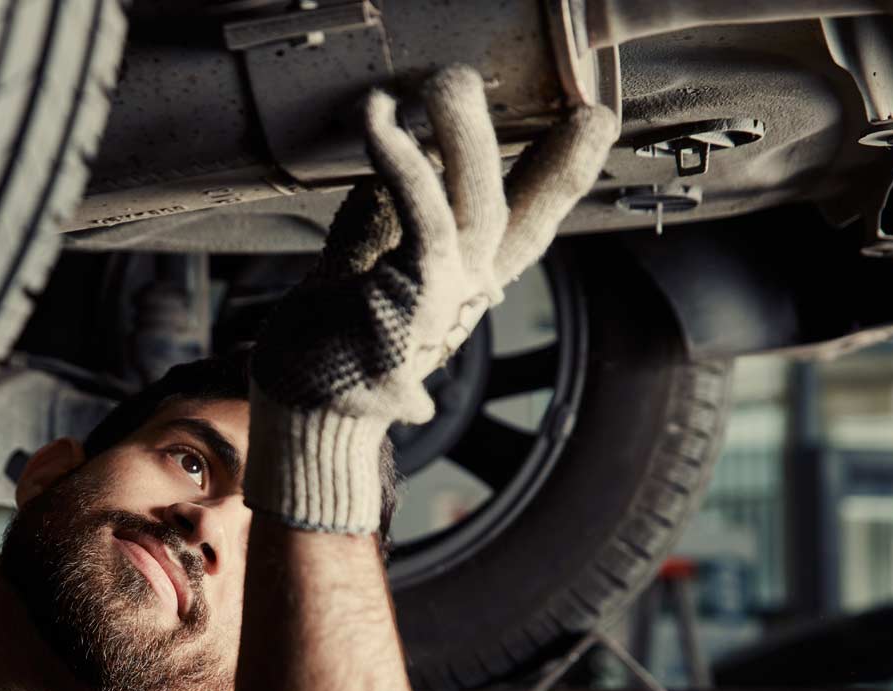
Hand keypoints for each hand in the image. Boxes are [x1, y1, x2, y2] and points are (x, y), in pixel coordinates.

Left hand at [245, 64, 618, 532]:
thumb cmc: (321, 351)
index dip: (555, 179)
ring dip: (468, 138)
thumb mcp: (351, 276)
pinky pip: (423, 216)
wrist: (304, 411)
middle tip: (588, 112)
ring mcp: (446, 296)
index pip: (519, 225)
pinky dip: (405, 164)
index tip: (588, 129)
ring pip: (480, 207)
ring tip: (454, 78)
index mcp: (457, 285)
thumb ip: (369, 231)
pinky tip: (382, 118)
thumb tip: (373, 186)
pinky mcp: (415, 296)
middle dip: (559, 165)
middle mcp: (465, 292)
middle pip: (524, 220)